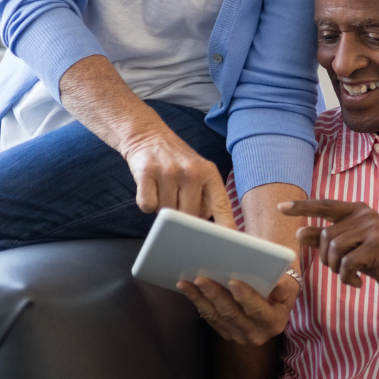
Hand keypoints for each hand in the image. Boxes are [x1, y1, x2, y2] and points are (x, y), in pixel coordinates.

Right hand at [121, 129, 235, 225]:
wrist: (148, 136)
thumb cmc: (177, 162)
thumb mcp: (200, 173)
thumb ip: (207, 198)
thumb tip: (208, 231)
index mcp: (210, 173)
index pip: (222, 205)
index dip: (227, 226)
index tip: (232, 243)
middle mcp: (192, 172)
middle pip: (190, 215)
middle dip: (183, 215)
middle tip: (177, 197)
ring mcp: (169, 172)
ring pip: (168, 213)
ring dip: (163, 208)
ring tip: (164, 189)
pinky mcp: (146, 173)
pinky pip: (148, 206)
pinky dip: (147, 203)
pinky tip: (150, 188)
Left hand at [176, 271, 299, 343]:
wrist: (274, 302)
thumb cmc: (280, 288)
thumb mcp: (289, 286)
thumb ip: (284, 287)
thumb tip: (277, 285)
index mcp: (274, 322)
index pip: (258, 310)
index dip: (245, 297)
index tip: (233, 283)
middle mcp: (257, 334)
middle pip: (232, 314)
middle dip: (215, 296)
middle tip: (202, 280)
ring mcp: (239, 336)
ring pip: (216, 317)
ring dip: (200, 299)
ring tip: (186, 283)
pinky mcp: (226, 332)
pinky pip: (209, 318)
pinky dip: (198, 303)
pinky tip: (188, 290)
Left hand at [280, 199, 378, 298]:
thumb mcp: (351, 248)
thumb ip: (326, 239)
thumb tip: (299, 232)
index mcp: (358, 210)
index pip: (325, 206)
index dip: (302, 207)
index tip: (280, 207)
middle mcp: (365, 215)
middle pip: (327, 236)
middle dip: (327, 258)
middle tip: (341, 270)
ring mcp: (372, 229)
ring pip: (334, 249)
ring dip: (336, 269)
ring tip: (349, 274)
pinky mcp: (377, 246)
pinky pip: (346, 263)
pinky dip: (346, 277)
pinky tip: (357, 282)